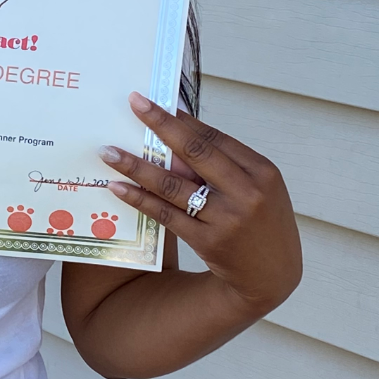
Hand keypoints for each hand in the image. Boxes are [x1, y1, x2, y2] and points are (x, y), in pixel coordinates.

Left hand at [99, 92, 301, 317]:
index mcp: (262, 171)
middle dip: (161, 124)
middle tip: (134, 104)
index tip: (154, 103)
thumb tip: (177, 132)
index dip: (181, 119)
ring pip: (173, 185)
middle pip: (195, 152)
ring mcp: (227, 219)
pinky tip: (117, 187)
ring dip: (136, 166)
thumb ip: (224, 165)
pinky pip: (166, 215)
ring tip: (107, 153)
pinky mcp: (208, 242)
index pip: (214, 138)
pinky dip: (139, 199)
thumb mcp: (257, 189)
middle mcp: (247, 192)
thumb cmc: (261, 223)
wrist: (271, 275)